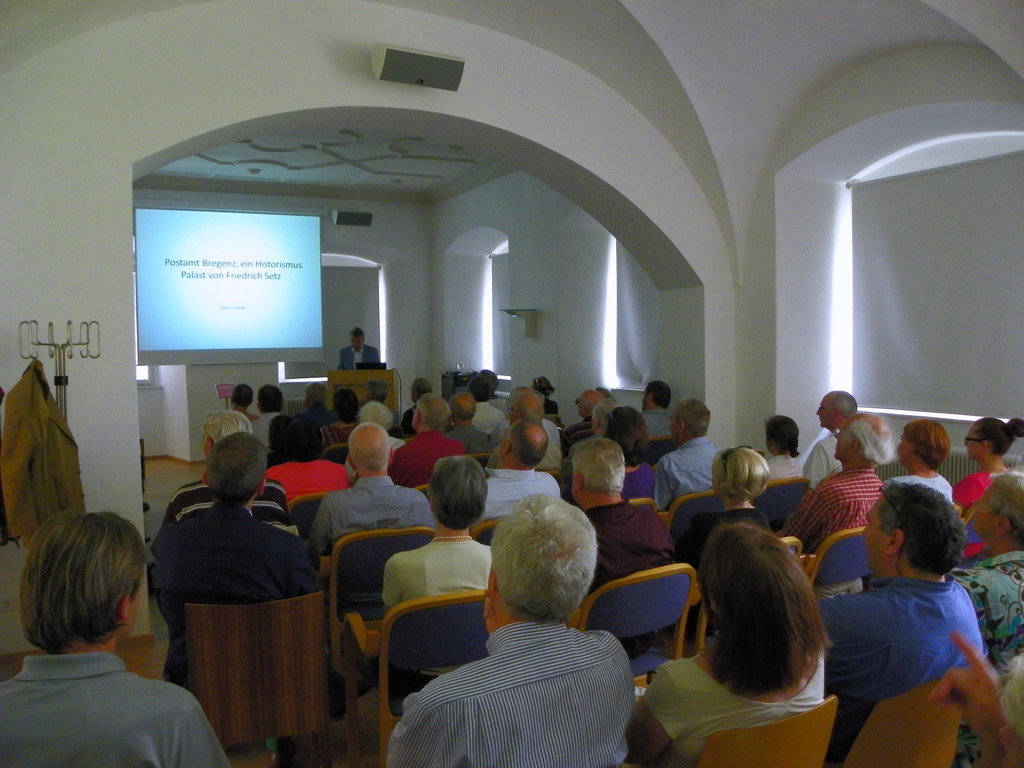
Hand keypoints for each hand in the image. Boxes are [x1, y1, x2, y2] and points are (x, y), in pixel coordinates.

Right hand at [931, 631, 1007, 754]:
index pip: (972, 655)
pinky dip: (944, 698)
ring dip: (942, 692)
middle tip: (936, 698)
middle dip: (944, 684)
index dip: (962, 644)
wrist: (996, 733)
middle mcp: (976, 679)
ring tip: (938, 703)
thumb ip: (964, 683)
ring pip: (950, 684)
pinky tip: (942, 705)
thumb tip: (949, 677)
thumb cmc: (993, 713)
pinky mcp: (965, 699)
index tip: (952, 633)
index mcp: (983, 675)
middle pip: (954, 673)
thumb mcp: (979, 697)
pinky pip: (950, 693)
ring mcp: (970, 689)